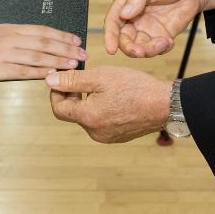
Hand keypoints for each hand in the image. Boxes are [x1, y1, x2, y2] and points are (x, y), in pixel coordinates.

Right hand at [0, 25, 85, 81]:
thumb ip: (12, 36)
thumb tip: (32, 41)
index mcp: (10, 28)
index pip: (42, 31)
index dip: (62, 36)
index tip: (77, 39)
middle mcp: (10, 39)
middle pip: (45, 44)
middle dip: (67, 49)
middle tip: (83, 54)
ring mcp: (3, 54)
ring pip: (38, 58)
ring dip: (58, 61)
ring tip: (74, 65)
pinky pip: (22, 72)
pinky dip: (39, 73)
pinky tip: (52, 76)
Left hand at [47, 66, 170, 142]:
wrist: (164, 104)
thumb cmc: (135, 88)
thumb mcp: (101, 77)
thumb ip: (72, 80)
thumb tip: (49, 80)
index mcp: (88, 118)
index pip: (58, 108)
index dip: (56, 92)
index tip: (61, 78)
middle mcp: (95, 132)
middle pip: (73, 113)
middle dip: (73, 95)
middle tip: (83, 77)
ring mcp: (107, 136)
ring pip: (88, 117)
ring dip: (88, 101)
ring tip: (102, 85)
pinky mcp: (118, 136)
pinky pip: (102, 122)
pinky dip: (101, 109)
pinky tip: (113, 96)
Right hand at [104, 0, 214, 57]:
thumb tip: (124, 14)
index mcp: (126, 3)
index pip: (113, 21)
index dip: (110, 36)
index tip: (111, 50)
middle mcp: (133, 18)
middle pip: (124, 39)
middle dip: (129, 48)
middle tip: (140, 51)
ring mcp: (147, 28)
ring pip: (140, 47)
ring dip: (148, 50)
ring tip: (163, 42)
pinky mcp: (161, 36)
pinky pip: (156, 49)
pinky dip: (161, 49)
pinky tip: (170, 41)